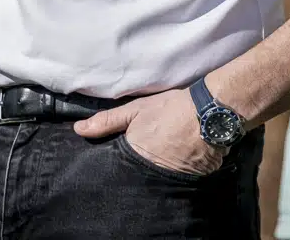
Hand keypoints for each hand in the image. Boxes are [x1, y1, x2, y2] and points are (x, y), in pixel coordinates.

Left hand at [74, 88, 224, 175]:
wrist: (211, 114)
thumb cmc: (171, 109)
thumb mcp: (135, 110)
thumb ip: (106, 121)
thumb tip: (78, 129)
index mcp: (134, 157)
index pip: (117, 167)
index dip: (116, 161)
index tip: (116, 152)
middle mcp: (150, 172)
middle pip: (136, 173)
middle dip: (135, 166)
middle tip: (140, 152)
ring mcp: (170, 178)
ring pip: (154, 177)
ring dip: (155, 168)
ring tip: (158, 154)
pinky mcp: (188, 179)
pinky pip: (174, 178)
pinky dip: (173, 169)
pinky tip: (175, 158)